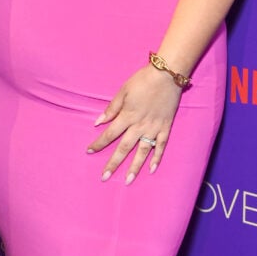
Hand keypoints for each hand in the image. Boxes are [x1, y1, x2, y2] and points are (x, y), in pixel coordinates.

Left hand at [87, 64, 181, 182]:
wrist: (167, 75)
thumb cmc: (143, 80)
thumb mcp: (123, 90)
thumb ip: (112, 108)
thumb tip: (98, 122)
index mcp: (127, 115)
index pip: (109, 134)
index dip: (99, 143)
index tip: (89, 151)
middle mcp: (139, 126)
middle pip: (124, 148)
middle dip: (113, 163)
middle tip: (105, 177)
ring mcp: (154, 128)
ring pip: (142, 152)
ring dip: (134, 167)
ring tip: (128, 180)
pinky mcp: (165, 128)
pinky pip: (161, 146)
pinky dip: (157, 158)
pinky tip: (152, 170)